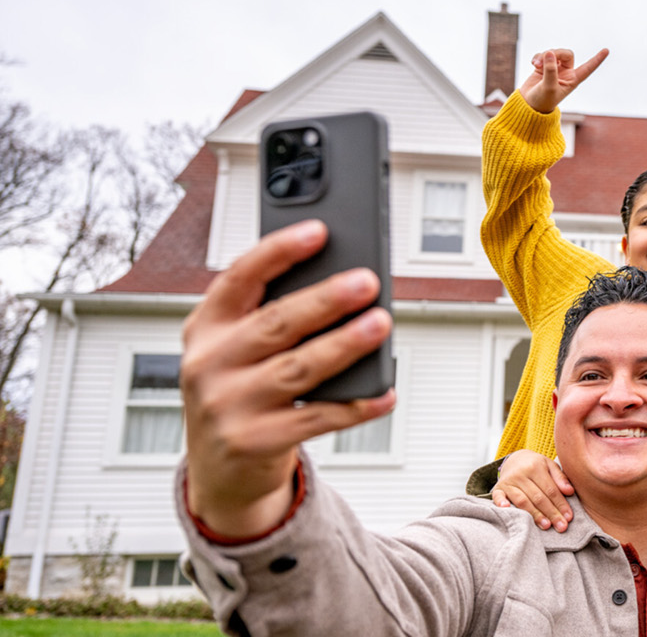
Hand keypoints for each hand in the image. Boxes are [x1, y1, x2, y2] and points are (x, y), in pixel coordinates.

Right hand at [181, 220, 395, 537]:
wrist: (220, 472)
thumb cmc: (241, 391)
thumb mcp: (238, 349)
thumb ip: (275, 316)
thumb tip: (343, 285)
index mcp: (206, 326)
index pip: (239, 278)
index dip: (279, 252)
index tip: (318, 231)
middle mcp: (209, 363)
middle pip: (276, 323)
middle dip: (325, 299)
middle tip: (367, 280)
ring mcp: (228, 406)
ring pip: (298, 368)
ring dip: (344, 344)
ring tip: (380, 324)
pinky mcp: (253, 442)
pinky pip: (316, 419)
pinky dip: (356, 405)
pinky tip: (384, 392)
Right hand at [491, 450, 574, 530]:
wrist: (515, 459)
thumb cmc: (536, 465)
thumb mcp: (550, 466)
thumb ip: (560, 478)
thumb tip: (570, 492)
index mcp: (536, 467)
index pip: (550, 489)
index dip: (560, 504)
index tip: (569, 517)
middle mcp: (521, 474)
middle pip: (538, 497)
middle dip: (551, 513)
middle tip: (561, 526)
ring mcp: (508, 482)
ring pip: (522, 501)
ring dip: (535, 514)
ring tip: (546, 526)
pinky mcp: (498, 488)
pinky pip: (498, 497)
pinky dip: (501, 503)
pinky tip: (507, 510)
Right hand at [518, 48, 608, 113]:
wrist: (528, 104)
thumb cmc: (542, 100)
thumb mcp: (548, 87)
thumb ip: (550, 70)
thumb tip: (550, 52)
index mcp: (573, 80)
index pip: (587, 68)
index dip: (597, 60)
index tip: (607, 50)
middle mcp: (566, 73)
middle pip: (567, 54)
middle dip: (556, 52)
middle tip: (546, 57)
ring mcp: (555, 69)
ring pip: (554, 52)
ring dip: (544, 56)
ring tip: (536, 65)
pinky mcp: (544, 66)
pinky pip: (543, 55)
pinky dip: (538, 57)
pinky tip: (534, 64)